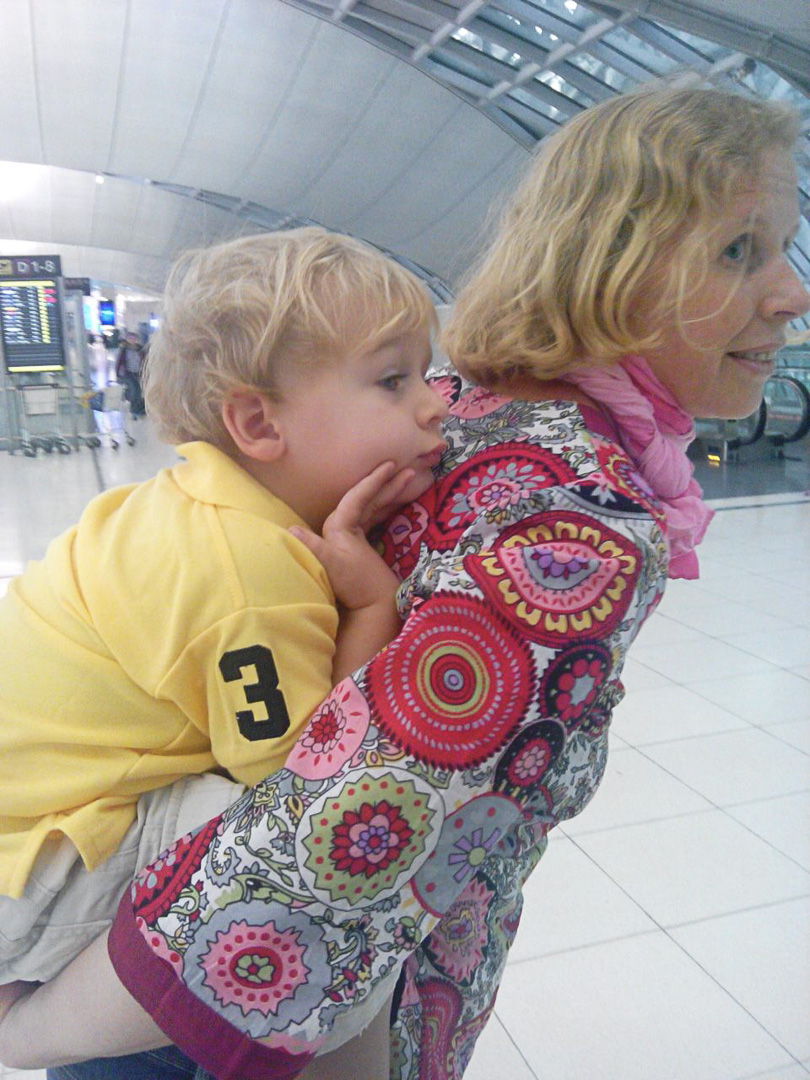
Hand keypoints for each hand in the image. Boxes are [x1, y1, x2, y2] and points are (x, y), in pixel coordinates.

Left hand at [289, 462, 409, 609]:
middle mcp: (343, 528)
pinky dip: (390, 506)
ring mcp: (354, 536)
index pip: (357, 497)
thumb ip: (314, 548)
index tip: (390, 465)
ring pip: (375, 506)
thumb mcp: (332, 566)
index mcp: (337, 528)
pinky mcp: (364, 545)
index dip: (374, 480)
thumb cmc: (354, 587)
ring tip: (412, 476)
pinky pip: (378, 517)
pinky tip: (401, 498)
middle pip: (368, 499)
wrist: (371, 610)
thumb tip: (290, 531)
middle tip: (409, 469)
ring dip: (392, 492)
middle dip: (388, 483)